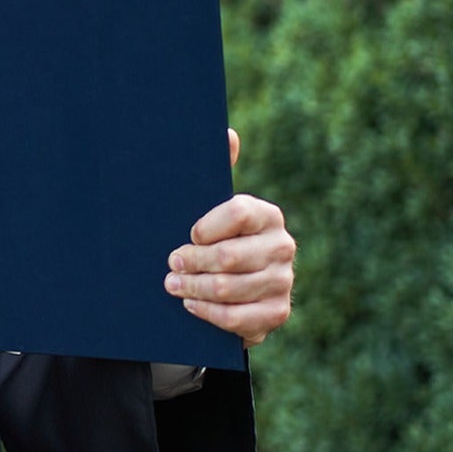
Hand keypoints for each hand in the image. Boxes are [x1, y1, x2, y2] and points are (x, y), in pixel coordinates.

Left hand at [164, 129, 294, 346]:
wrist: (231, 288)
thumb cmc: (214, 240)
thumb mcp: (210, 207)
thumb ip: (217, 171)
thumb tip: (227, 133)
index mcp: (267, 215)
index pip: (238, 212)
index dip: (206, 226)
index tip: (187, 234)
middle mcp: (282, 246)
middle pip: (229, 256)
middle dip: (191, 262)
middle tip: (170, 264)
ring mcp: (282, 282)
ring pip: (229, 288)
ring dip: (193, 288)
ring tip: (172, 285)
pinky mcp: (276, 313)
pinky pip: (237, 318)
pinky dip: (208, 313)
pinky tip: (191, 305)